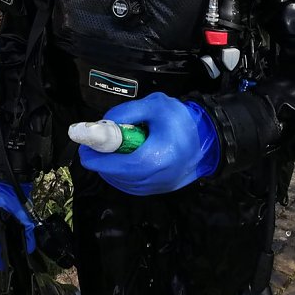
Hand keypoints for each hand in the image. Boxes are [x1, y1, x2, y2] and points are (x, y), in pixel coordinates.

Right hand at [0, 179, 34, 270]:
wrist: (11, 175)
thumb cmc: (9, 191)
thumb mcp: (19, 210)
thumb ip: (25, 227)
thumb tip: (30, 246)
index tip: (0, 265)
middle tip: (8, 263)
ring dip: (2, 244)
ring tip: (12, 254)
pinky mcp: (0, 213)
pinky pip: (2, 228)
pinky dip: (7, 235)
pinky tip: (15, 240)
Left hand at [79, 92, 219, 195]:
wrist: (210, 137)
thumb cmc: (181, 119)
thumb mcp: (154, 105)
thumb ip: (127, 112)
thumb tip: (103, 124)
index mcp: (159, 157)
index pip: (123, 166)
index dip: (101, 161)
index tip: (85, 152)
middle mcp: (160, 177)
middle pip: (122, 178)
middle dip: (101, 166)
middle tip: (90, 151)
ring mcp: (162, 186)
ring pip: (127, 185)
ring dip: (110, 173)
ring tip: (103, 155)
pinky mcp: (163, 189)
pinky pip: (136, 188)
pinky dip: (122, 178)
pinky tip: (117, 164)